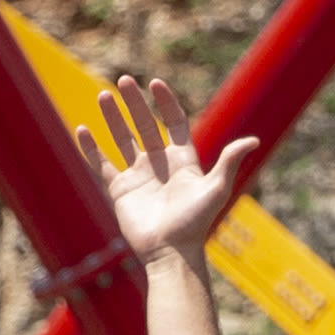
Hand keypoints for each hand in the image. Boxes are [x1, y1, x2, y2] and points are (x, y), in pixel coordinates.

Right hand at [100, 75, 262, 267]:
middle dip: (135, 103)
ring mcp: (138, 176)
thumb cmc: (195, 223)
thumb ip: (230, 162)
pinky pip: (102, 165)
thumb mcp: (216, 190)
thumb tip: (253, 140)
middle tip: (124, 81)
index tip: (155, 83)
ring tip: (104, 96)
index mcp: (182, 160)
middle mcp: (160, 164)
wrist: (170, 253)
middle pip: (145, 126)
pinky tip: (82, 129)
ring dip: (113, 118)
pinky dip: (91, 148)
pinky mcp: (120, 191)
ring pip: (122, 140)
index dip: (166, 103)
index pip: (174, 123)